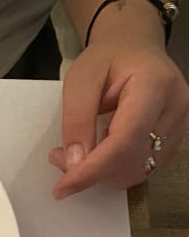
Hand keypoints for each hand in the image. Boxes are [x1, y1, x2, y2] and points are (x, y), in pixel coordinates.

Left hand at [49, 32, 188, 198]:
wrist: (134, 48)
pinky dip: (113, 171)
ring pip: (135, 172)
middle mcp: (175, 108)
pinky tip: (98, 152)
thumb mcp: (81, 78)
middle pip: (131, 162)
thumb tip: (75, 164)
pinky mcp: (172, 142)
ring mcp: (178, 127)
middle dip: (91, 170)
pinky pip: (140, 170)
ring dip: (101, 173)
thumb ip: (77, 119)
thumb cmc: (108, 58)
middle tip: (60, 156)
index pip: (125, 141)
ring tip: (78, 151)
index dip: (92, 170)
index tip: (61, 188)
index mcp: (155, 85)